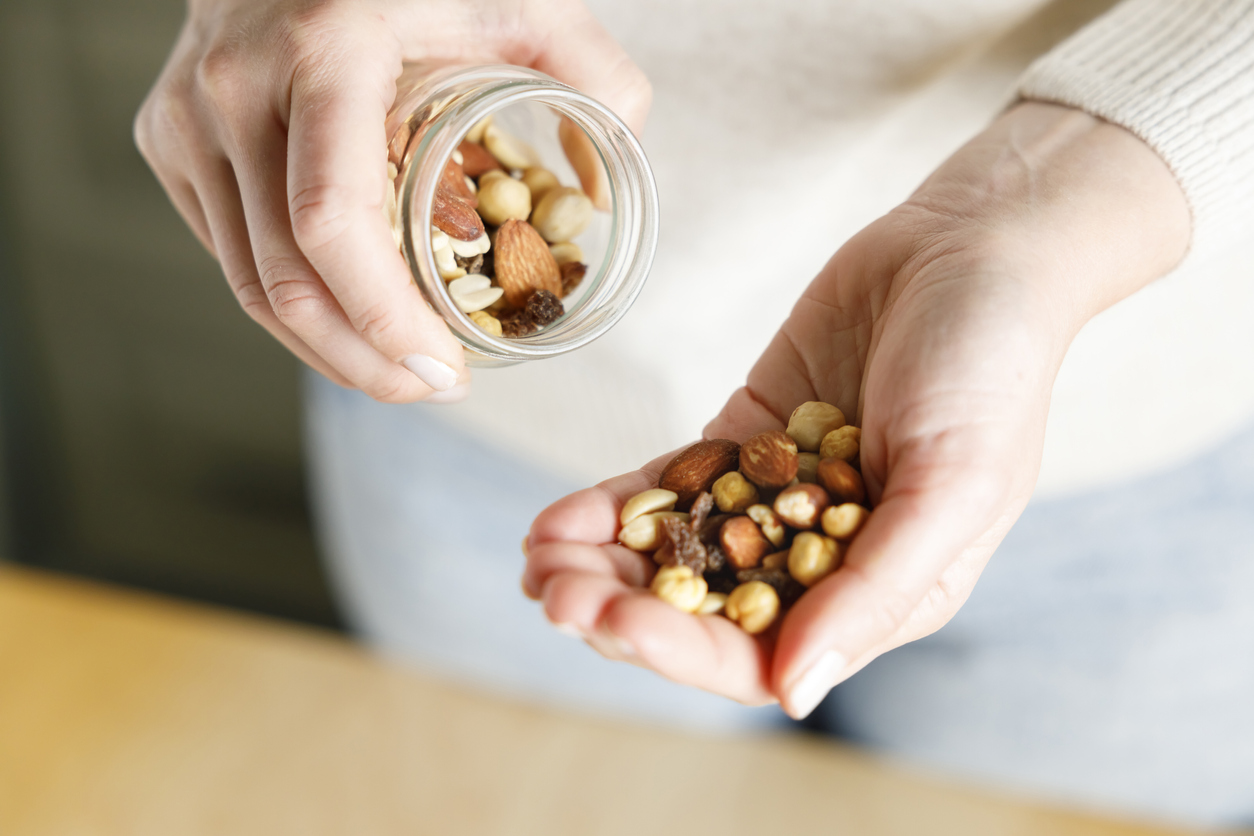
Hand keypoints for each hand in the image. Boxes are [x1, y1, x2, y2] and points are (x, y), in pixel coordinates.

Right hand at [135, 0, 649, 401]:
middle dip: (366, 361)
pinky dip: (295, 308)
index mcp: (324, 53)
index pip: (331, 223)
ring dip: (329, 351)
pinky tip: (352, 322)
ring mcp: (188, 121)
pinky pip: (231, 256)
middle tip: (436, 387)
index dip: (384, 319)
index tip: (445, 367)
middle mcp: (236, 90)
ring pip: (250, 286)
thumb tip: (602, 192)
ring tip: (401, 374)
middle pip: (286, 281)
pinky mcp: (168, 143)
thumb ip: (594, 72)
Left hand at [523, 102, 1189, 715]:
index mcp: (881, 594)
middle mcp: (823, 558)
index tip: (610, 622)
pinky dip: (615, 503)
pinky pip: (670, 484)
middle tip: (549, 590)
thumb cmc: (989, 368)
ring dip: (603, 562)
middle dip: (622, 608)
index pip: (763, 656)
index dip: (679, 650)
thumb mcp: (952, 483)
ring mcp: (776, 498)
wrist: (970, 246)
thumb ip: (876, 589)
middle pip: (703, 612)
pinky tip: (559, 513)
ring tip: (536, 554)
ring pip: (675, 552)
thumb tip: (795, 694)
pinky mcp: (745, 440)